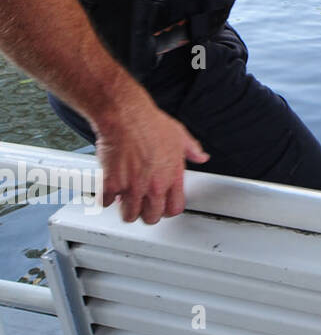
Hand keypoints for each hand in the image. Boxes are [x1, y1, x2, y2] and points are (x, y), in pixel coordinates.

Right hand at [94, 89, 208, 223]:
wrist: (126, 117)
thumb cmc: (150, 123)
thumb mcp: (180, 135)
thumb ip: (192, 149)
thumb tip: (201, 156)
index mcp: (172, 176)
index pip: (175, 208)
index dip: (168, 211)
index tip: (162, 208)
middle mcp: (154, 186)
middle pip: (152, 217)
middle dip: (146, 214)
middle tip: (141, 206)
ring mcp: (133, 187)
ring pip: (129, 215)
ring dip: (126, 210)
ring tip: (124, 202)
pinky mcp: (112, 184)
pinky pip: (106, 203)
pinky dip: (105, 199)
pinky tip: (108, 191)